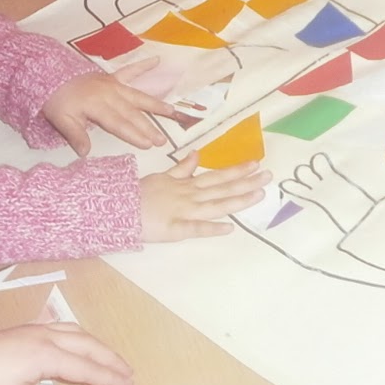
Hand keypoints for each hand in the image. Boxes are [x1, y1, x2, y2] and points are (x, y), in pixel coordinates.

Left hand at [0, 322, 133, 384]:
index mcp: (47, 356)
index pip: (86, 368)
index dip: (108, 376)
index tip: (128, 383)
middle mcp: (48, 338)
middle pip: (87, 346)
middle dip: (110, 359)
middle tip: (129, 372)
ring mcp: (38, 330)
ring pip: (78, 333)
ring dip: (98, 346)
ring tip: (111, 358)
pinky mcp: (28, 329)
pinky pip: (65, 329)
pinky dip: (82, 336)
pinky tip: (81, 342)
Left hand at [43, 60, 182, 155]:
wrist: (48, 75)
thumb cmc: (56, 100)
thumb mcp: (61, 120)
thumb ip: (75, 135)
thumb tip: (85, 153)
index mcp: (98, 106)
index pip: (119, 124)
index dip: (134, 134)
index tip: (148, 144)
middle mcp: (109, 94)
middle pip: (132, 113)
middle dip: (148, 127)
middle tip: (162, 139)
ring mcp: (113, 84)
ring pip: (137, 96)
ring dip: (155, 104)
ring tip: (171, 111)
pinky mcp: (111, 77)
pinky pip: (130, 70)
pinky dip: (143, 65)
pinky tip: (157, 60)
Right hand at [141, 151, 270, 240]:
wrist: (116, 208)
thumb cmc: (138, 194)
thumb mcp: (161, 176)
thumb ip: (181, 168)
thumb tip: (197, 155)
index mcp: (186, 185)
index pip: (216, 176)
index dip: (237, 170)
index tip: (256, 163)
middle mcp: (188, 196)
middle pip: (221, 187)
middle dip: (246, 181)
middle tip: (268, 175)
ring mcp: (183, 211)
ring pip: (215, 204)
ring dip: (237, 199)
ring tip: (259, 195)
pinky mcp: (174, 229)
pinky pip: (194, 228)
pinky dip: (211, 228)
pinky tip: (229, 228)